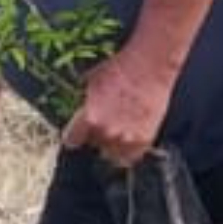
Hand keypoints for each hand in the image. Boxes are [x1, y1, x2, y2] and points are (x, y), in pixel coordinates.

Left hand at [61, 49, 174, 168]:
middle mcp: (106, 132)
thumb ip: (85, 102)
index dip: (74, 136)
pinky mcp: (144, 140)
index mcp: (90, 118)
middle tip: (106, 122)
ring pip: (111, 154)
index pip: (72, 141)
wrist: (150, 66)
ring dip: (113, 145)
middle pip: (94, 145)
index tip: (77, 134)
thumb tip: (81, 110)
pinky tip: (130, 136)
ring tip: (120, 128)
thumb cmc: (121, 69)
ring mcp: (126, 138)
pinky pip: (131, 157)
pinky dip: (129, 150)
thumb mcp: (92, 82)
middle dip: (97, 136)